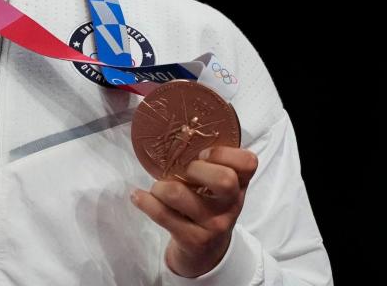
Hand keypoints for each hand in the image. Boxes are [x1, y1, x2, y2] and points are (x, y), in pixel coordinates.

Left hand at [131, 146, 257, 277]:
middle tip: (181, 171)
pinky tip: (138, 196)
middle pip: (223, 179)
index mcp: (240, 185)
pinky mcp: (193, 240)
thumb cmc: (208, 207)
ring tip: (158, 188)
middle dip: (194, 168)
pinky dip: (145, 201)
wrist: (207, 253)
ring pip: (180, 194)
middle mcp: (231, 205)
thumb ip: (209, 164)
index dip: (224, 153)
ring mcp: (214, 225)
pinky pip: (162, 214)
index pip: (248, 162)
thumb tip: (179, 132)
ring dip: (160, 186)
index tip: (203, 154)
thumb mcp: (217, 188)